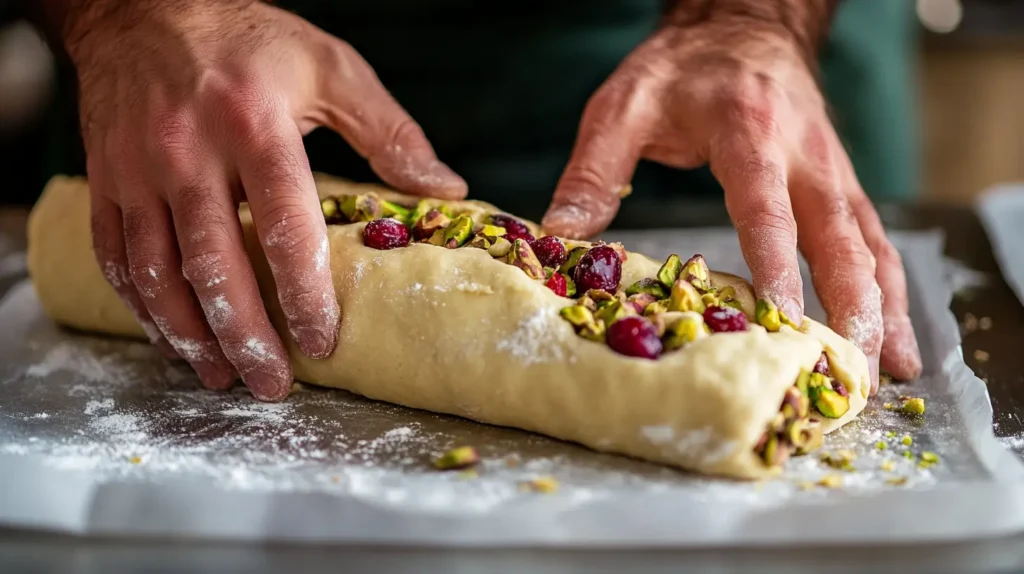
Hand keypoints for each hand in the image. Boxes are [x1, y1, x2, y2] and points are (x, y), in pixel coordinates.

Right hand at [65, 0, 465, 399]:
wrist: (139, 5)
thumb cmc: (246, 37)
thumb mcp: (329, 66)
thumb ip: (388, 130)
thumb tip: (444, 189)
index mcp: (253, 124)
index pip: (283, 225)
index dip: (303, 293)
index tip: (322, 342)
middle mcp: (188, 151)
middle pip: (214, 264)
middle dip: (245, 336)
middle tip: (271, 386)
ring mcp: (137, 169)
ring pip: (158, 272)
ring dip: (191, 336)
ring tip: (223, 377)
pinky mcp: (105, 179)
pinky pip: (117, 255)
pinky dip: (144, 306)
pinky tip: (173, 336)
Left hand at [542, 21, 920, 392]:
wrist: (743, 27)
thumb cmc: (683, 69)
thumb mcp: (625, 105)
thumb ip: (594, 170)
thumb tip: (561, 236)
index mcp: (747, 132)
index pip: (765, 207)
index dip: (775, 264)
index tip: (780, 317)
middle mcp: (804, 154)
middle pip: (839, 236)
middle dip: (850, 305)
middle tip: (851, 366)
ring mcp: (831, 171)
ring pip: (869, 244)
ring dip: (882, 307)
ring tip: (889, 368)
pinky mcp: (842, 184)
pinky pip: (874, 240)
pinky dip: (889, 289)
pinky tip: (894, 335)